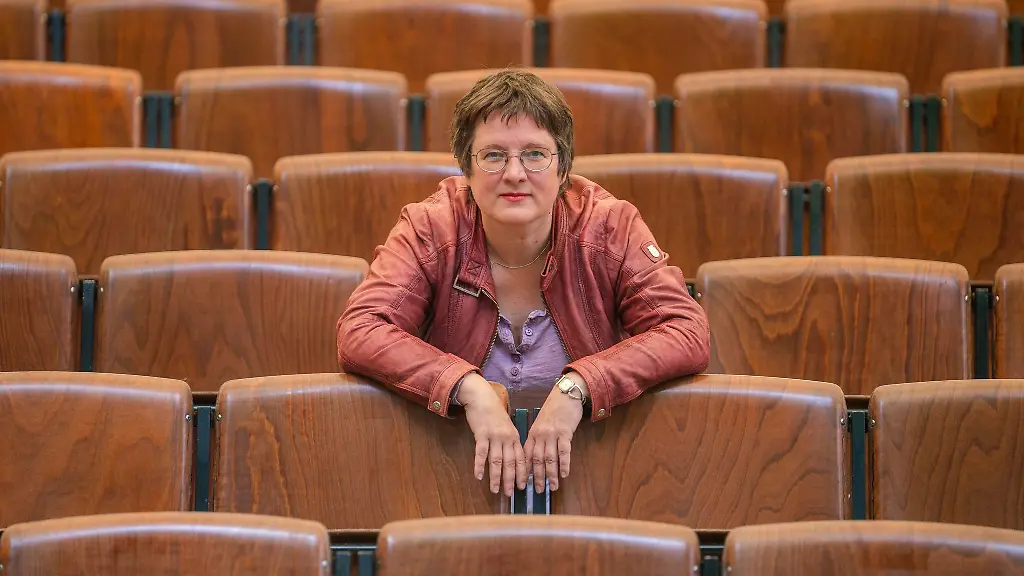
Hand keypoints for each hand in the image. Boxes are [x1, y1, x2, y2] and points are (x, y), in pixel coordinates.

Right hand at [458, 374, 527, 496]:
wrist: (482, 398)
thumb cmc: (495, 413)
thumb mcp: (507, 426)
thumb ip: (510, 441)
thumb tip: (513, 458)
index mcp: (515, 437)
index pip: (521, 458)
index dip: (522, 473)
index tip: (523, 486)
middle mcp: (507, 438)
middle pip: (510, 463)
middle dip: (510, 480)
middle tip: (510, 493)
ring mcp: (494, 437)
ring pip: (497, 461)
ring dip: (496, 477)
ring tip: (495, 490)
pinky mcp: (481, 435)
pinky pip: (481, 453)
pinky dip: (480, 465)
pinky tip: (478, 476)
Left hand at [523, 372, 585, 492]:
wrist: (566, 395)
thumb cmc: (554, 410)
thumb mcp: (541, 424)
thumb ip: (538, 439)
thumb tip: (535, 457)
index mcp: (532, 434)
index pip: (526, 455)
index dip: (524, 470)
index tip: (522, 483)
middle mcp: (540, 435)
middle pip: (537, 460)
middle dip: (536, 477)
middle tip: (537, 490)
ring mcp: (552, 434)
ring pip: (550, 458)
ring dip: (551, 474)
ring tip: (553, 487)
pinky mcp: (565, 432)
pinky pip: (564, 451)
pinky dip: (564, 464)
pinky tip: (565, 474)